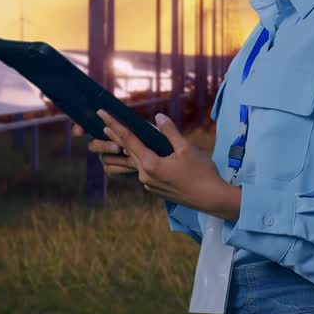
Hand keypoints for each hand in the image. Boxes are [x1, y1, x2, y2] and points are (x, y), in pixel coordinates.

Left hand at [94, 109, 239, 219]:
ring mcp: (150, 184)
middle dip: (115, 136)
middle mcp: (146, 176)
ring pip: (134, 161)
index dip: (115, 125)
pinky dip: (139, 158)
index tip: (103, 114)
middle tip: (102, 122)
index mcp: (151, 164)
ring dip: (125, 149)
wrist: (211, 199)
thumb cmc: (201, 173)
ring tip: (114, 138)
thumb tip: (158, 117)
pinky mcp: (156, 188)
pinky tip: (139, 153)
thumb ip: (170, 132)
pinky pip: (143, 169)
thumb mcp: (186, 148)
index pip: (129, 140)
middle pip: (127, 151)